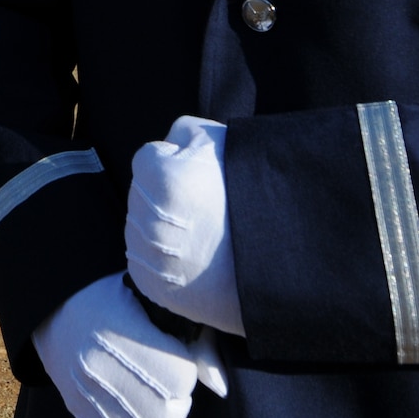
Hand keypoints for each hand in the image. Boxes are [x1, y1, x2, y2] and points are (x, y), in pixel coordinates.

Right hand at [33, 273, 219, 417]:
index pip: (180, 376)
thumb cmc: (113, 299)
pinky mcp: (79, 415)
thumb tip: (221, 386)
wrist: (55, 309)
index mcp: (117, 332)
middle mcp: (97, 369)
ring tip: (155, 401)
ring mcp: (85, 397)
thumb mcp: (150, 300)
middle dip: (178, 401)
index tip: (175, 354)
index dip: (186, 367)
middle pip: (166, 415)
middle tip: (169, 381)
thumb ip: (192, 337)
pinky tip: (137, 417)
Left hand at [126, 116, 241, 336]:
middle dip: (164, 193)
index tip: (200, 176)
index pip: (148, 158)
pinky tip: (192, 255)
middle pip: (143, 192)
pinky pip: (143, 260)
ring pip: (140, 226)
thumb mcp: (226, 142)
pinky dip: (160, 256)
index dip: (175, 162)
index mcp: (162, 179)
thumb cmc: (254, 195)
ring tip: (201, 232)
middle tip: (202, 205)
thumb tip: (168, 144)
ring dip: (160, 224)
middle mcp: (148, 218)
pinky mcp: (152, 286)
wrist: (278, 266)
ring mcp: (148, 255)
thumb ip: (186, 132)